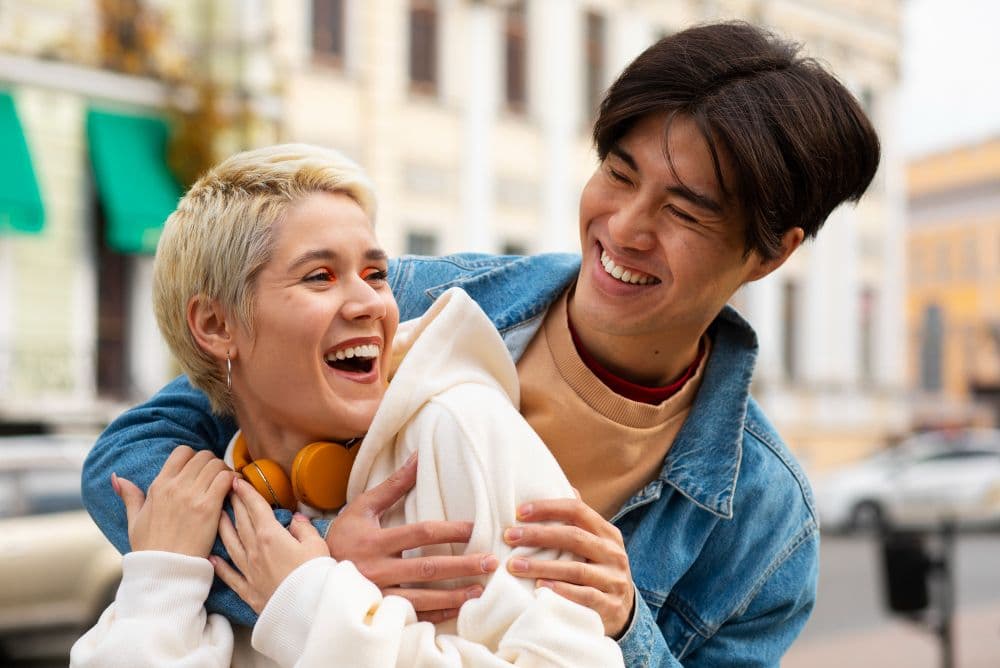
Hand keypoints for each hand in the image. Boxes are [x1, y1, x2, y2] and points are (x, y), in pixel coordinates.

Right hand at [113, 445, 234, 557]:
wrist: (165, 570)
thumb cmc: (150, 548)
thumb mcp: (134, 520)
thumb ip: (130, 496)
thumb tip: (117, 477)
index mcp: (159, 486)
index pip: (182, 452)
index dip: (194, 457)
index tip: (199, 470)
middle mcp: (175, 486)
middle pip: (204, 456)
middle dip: (212, 463)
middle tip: (215, 478)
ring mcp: (193, 496)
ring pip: (217, 465)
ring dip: (224, 471)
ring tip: (225, 484)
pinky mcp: (209, 508)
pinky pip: (226, 479)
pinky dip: (233, 481)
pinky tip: (232, 491)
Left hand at [213, 478, 329, 613]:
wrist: (307, 609)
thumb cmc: (315, 575)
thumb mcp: (316, 544)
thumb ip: (304, 528)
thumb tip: (296, 519)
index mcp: (271, 536)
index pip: (256, 508)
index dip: (247, 493)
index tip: (238, 480)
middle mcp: (255, 550)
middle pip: (242, 522)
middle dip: (234, 504)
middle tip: (226, 490)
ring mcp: (250, 571)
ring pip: (231, 544)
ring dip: (223, 528)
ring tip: (216, 515)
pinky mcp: (249, 590)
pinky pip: (230, 575)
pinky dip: (220, 566)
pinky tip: (213, 558)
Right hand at [327, 453, 498, 622]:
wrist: (310, 574)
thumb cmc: (343, 536)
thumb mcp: (364, 507)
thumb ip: (393, 485)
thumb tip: (418, 456)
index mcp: (376, 541)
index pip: (420, 533)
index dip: (450, 530)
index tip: (475, 529)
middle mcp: (378, 569)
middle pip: (427, 568)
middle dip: (462, 566)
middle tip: (491, 562)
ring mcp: (378, 594)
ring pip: (422, 598)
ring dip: (455, 595)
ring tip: (481, 589)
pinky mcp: (379, 613)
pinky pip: (412, 617)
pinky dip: (436, 615)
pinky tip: (458, 609)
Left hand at [504, 497, 634, 637]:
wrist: (624, 610)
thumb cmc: (599, 569)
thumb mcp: (596, 543)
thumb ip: (580, 520)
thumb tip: (566, 487)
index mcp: (607, 533)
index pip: (577, 510)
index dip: (548, 508)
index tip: (519, 512)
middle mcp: (613, 553)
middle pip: (574, 537)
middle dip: (538, 535)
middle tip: (509, 537)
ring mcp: (614, 580)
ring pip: (576, 569)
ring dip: (542, 566)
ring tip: (515, 565)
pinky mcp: (610, 605)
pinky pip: (584, 596)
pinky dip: (561, 591)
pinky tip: (540, 588)